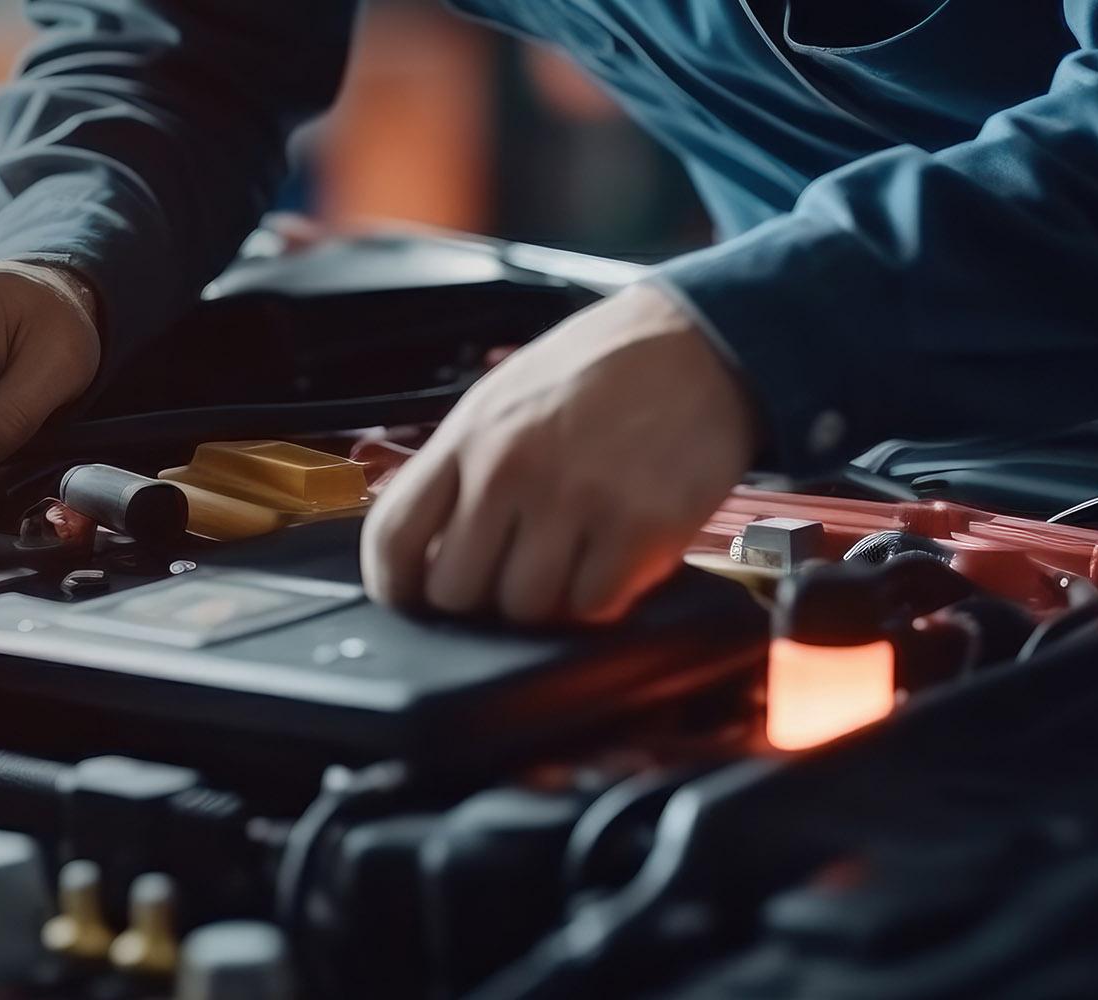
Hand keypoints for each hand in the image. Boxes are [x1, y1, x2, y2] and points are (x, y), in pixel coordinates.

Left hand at [360, 282, 755, 623]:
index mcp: (469, 436)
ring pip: (525, 609)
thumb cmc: (604, 370)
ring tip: (572, 560)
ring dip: (547, 601)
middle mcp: (511, 469)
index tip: (414, 599)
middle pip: (455, 591)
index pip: (394, 537)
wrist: (703, 341)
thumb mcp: (507, 397)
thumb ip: (465, 466)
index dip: (395, 586)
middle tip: (513, 575)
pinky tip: (613, 560)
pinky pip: (594, 606)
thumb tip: (433, 546)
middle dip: (480, 598)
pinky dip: (601, 597)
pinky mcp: (639, 528)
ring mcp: (574, 500)